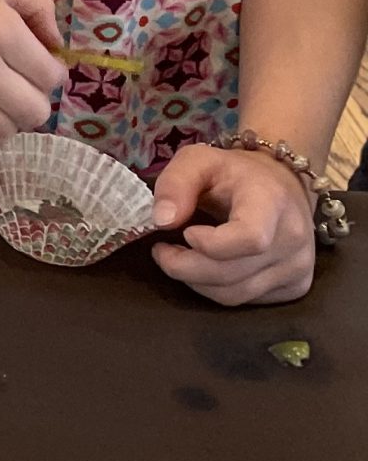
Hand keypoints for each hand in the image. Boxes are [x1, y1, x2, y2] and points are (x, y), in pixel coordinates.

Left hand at [151, 144, 319, 305]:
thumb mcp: (199, 160)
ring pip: (234, 294)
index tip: (185, 232)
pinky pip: (246, 300)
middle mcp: (292, 239)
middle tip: (161, 250)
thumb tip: (162, 221)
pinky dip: (216, 288)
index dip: (210, 244)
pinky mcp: (297, 287)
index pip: (250, 238)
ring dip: (195, 281)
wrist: (282, 186)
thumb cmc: (234, 172)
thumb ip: (176, 183)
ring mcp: (299, 268)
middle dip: (185, 267)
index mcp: (272, 202)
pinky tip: (206, 266)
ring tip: (179, 256)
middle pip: (232, 273)